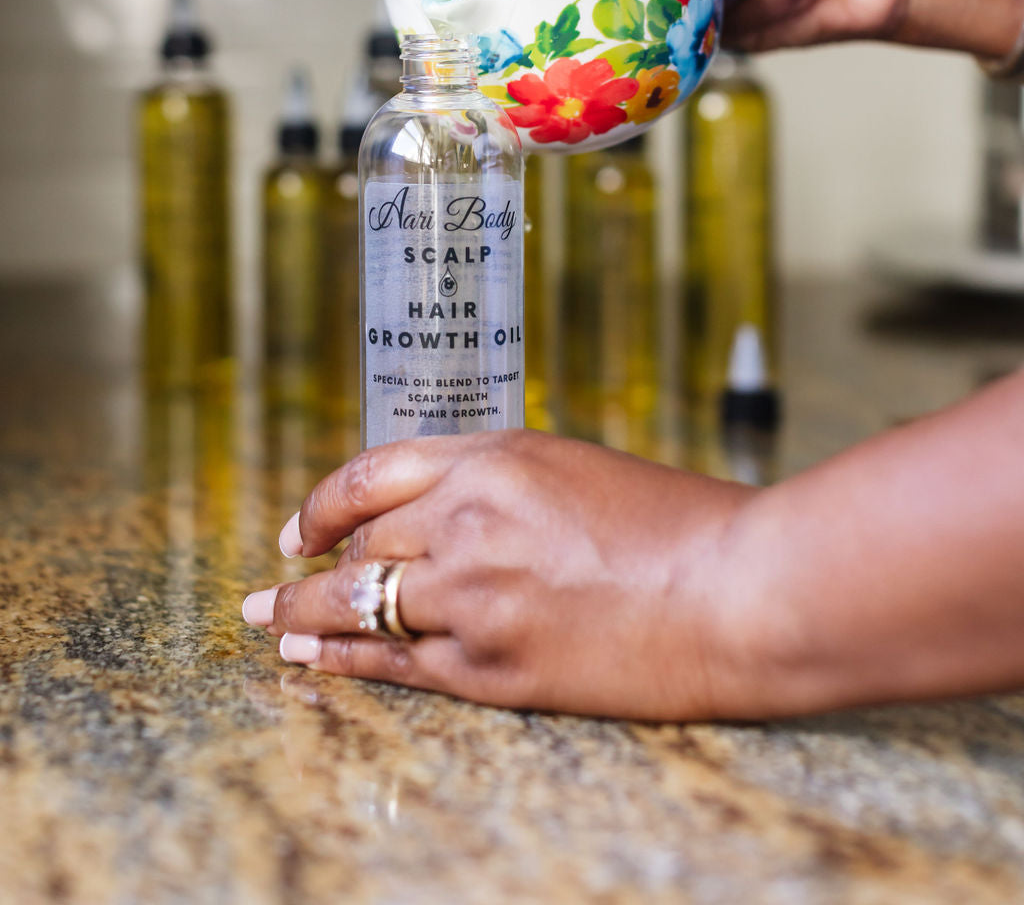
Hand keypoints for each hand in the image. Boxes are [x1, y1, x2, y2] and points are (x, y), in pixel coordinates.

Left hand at [241, 430, 759, 719]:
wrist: (734, 592)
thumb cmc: (677, 524)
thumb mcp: (576, 468)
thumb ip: (503, 484)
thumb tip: (441, 515)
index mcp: (495, 457)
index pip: (373, 474)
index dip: (324, 502)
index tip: (300, 525)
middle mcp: (469, 519)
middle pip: (363, 543)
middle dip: (317, 564)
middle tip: (282, 583)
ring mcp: (475, 595)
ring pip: (361, 603)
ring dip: (305, 615)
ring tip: (270, 623)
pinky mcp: (492, 666)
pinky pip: (395, 663)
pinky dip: (344, 660)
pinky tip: (313, 659)